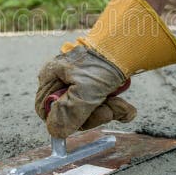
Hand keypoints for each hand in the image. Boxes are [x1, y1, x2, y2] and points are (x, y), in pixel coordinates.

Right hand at [34, 0, 175, 137]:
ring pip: (89, 112)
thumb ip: (68, 113)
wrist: (129, 42)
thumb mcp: (85, 91)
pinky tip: (125, 106)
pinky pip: (103, 106)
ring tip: (119, 102)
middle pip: (69, 114)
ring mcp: (81, 83)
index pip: (46, 111)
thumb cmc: (103, 62)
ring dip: (108, 110)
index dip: (63, 120)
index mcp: (51, 78)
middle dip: (92, 115)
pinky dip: (116, 107)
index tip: (81, 120)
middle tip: (106, 106)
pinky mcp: (98, 86)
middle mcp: (63, 81)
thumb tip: (55, 131)